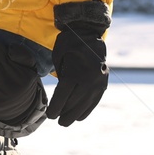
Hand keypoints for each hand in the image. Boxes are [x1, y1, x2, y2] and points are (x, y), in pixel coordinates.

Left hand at [47, 0, 109, 126]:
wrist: (89, 33)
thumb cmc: (68, 43)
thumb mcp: (57, 55)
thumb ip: (57, 74)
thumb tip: (50, 90)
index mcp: (76, 72)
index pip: (64, 96)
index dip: (56, 108)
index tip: (50, 116)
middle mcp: (89, 80)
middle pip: (75, 104)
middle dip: (65, 114)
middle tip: (57, 121)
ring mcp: (98, 83)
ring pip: (86, 105)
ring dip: (75, 115)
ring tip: (66, 121)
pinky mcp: (103, 83)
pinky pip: (95, 101)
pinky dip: (86, 110)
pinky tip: (79, 116)